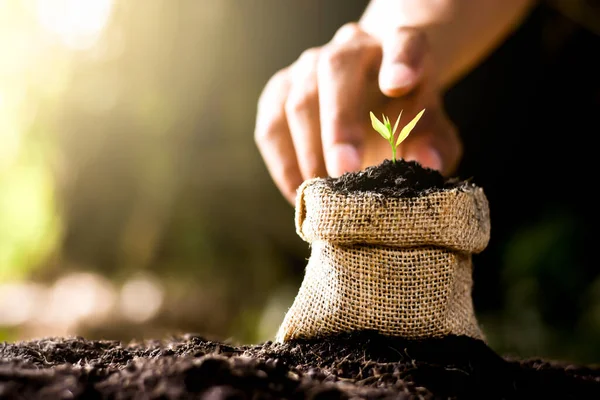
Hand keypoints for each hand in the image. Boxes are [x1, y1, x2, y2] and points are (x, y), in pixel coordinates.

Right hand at [255, 23, 461, 204]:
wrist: (374, 95)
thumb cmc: (405, 115)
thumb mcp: (430, 128)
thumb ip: (433, 144)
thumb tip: (425, 164)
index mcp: (398, 45)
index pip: (403, 41)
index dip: (402, 60)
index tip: (400, 84)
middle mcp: (350, 48)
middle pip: (337, 69)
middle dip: (339, 123)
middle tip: (344, 171)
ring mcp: (308, 65)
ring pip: (298, 99)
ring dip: (309, 151)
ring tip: (324, 194)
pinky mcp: (280, 89)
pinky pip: (271, 126)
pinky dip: (283, 164)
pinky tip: (300, 193)